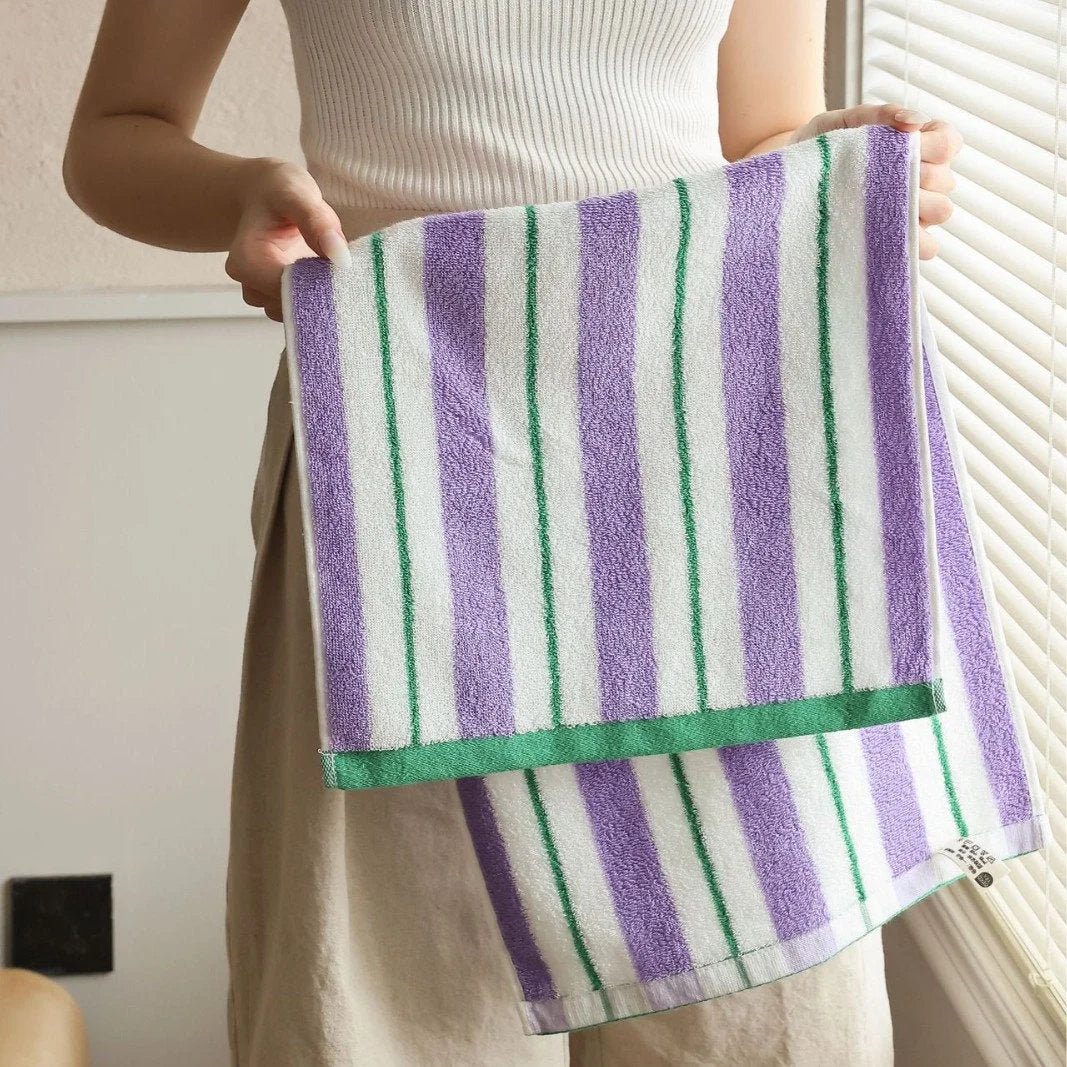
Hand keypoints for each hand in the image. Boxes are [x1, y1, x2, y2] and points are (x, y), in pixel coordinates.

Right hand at [226, 159, 350, 321]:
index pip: (287, 292)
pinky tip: (327, 275)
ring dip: (322, 296)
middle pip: (294, 309)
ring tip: (330, 265)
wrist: (265, 195)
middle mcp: (251, 286)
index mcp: (247, 261)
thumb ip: (317, 222)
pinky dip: (320, 299)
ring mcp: (266, 298)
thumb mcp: (296, 193)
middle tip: (341, 267)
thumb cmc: (278, 190)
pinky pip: (305, 312)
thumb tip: (341, 258)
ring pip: (301, 315)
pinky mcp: (282, 302)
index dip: (319, 285)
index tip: (341, 270)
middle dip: (322, 292)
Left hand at [788, 102, 961, 260]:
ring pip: (941, 212)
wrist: (790, 183)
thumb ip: (878, 115)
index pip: (949, 142)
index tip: (910, 144)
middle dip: (919, 177)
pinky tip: (888, 236)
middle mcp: (920, 182)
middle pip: (946, 181)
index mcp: (915, 149)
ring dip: (918, 209)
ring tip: (882, 207)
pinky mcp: (896, 241)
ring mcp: (911, 212)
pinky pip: (925, 248)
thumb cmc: (820, 149)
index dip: (936, 144)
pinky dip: (914, 243)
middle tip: (884, 180)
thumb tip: (913, 122)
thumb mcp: (842, 123)